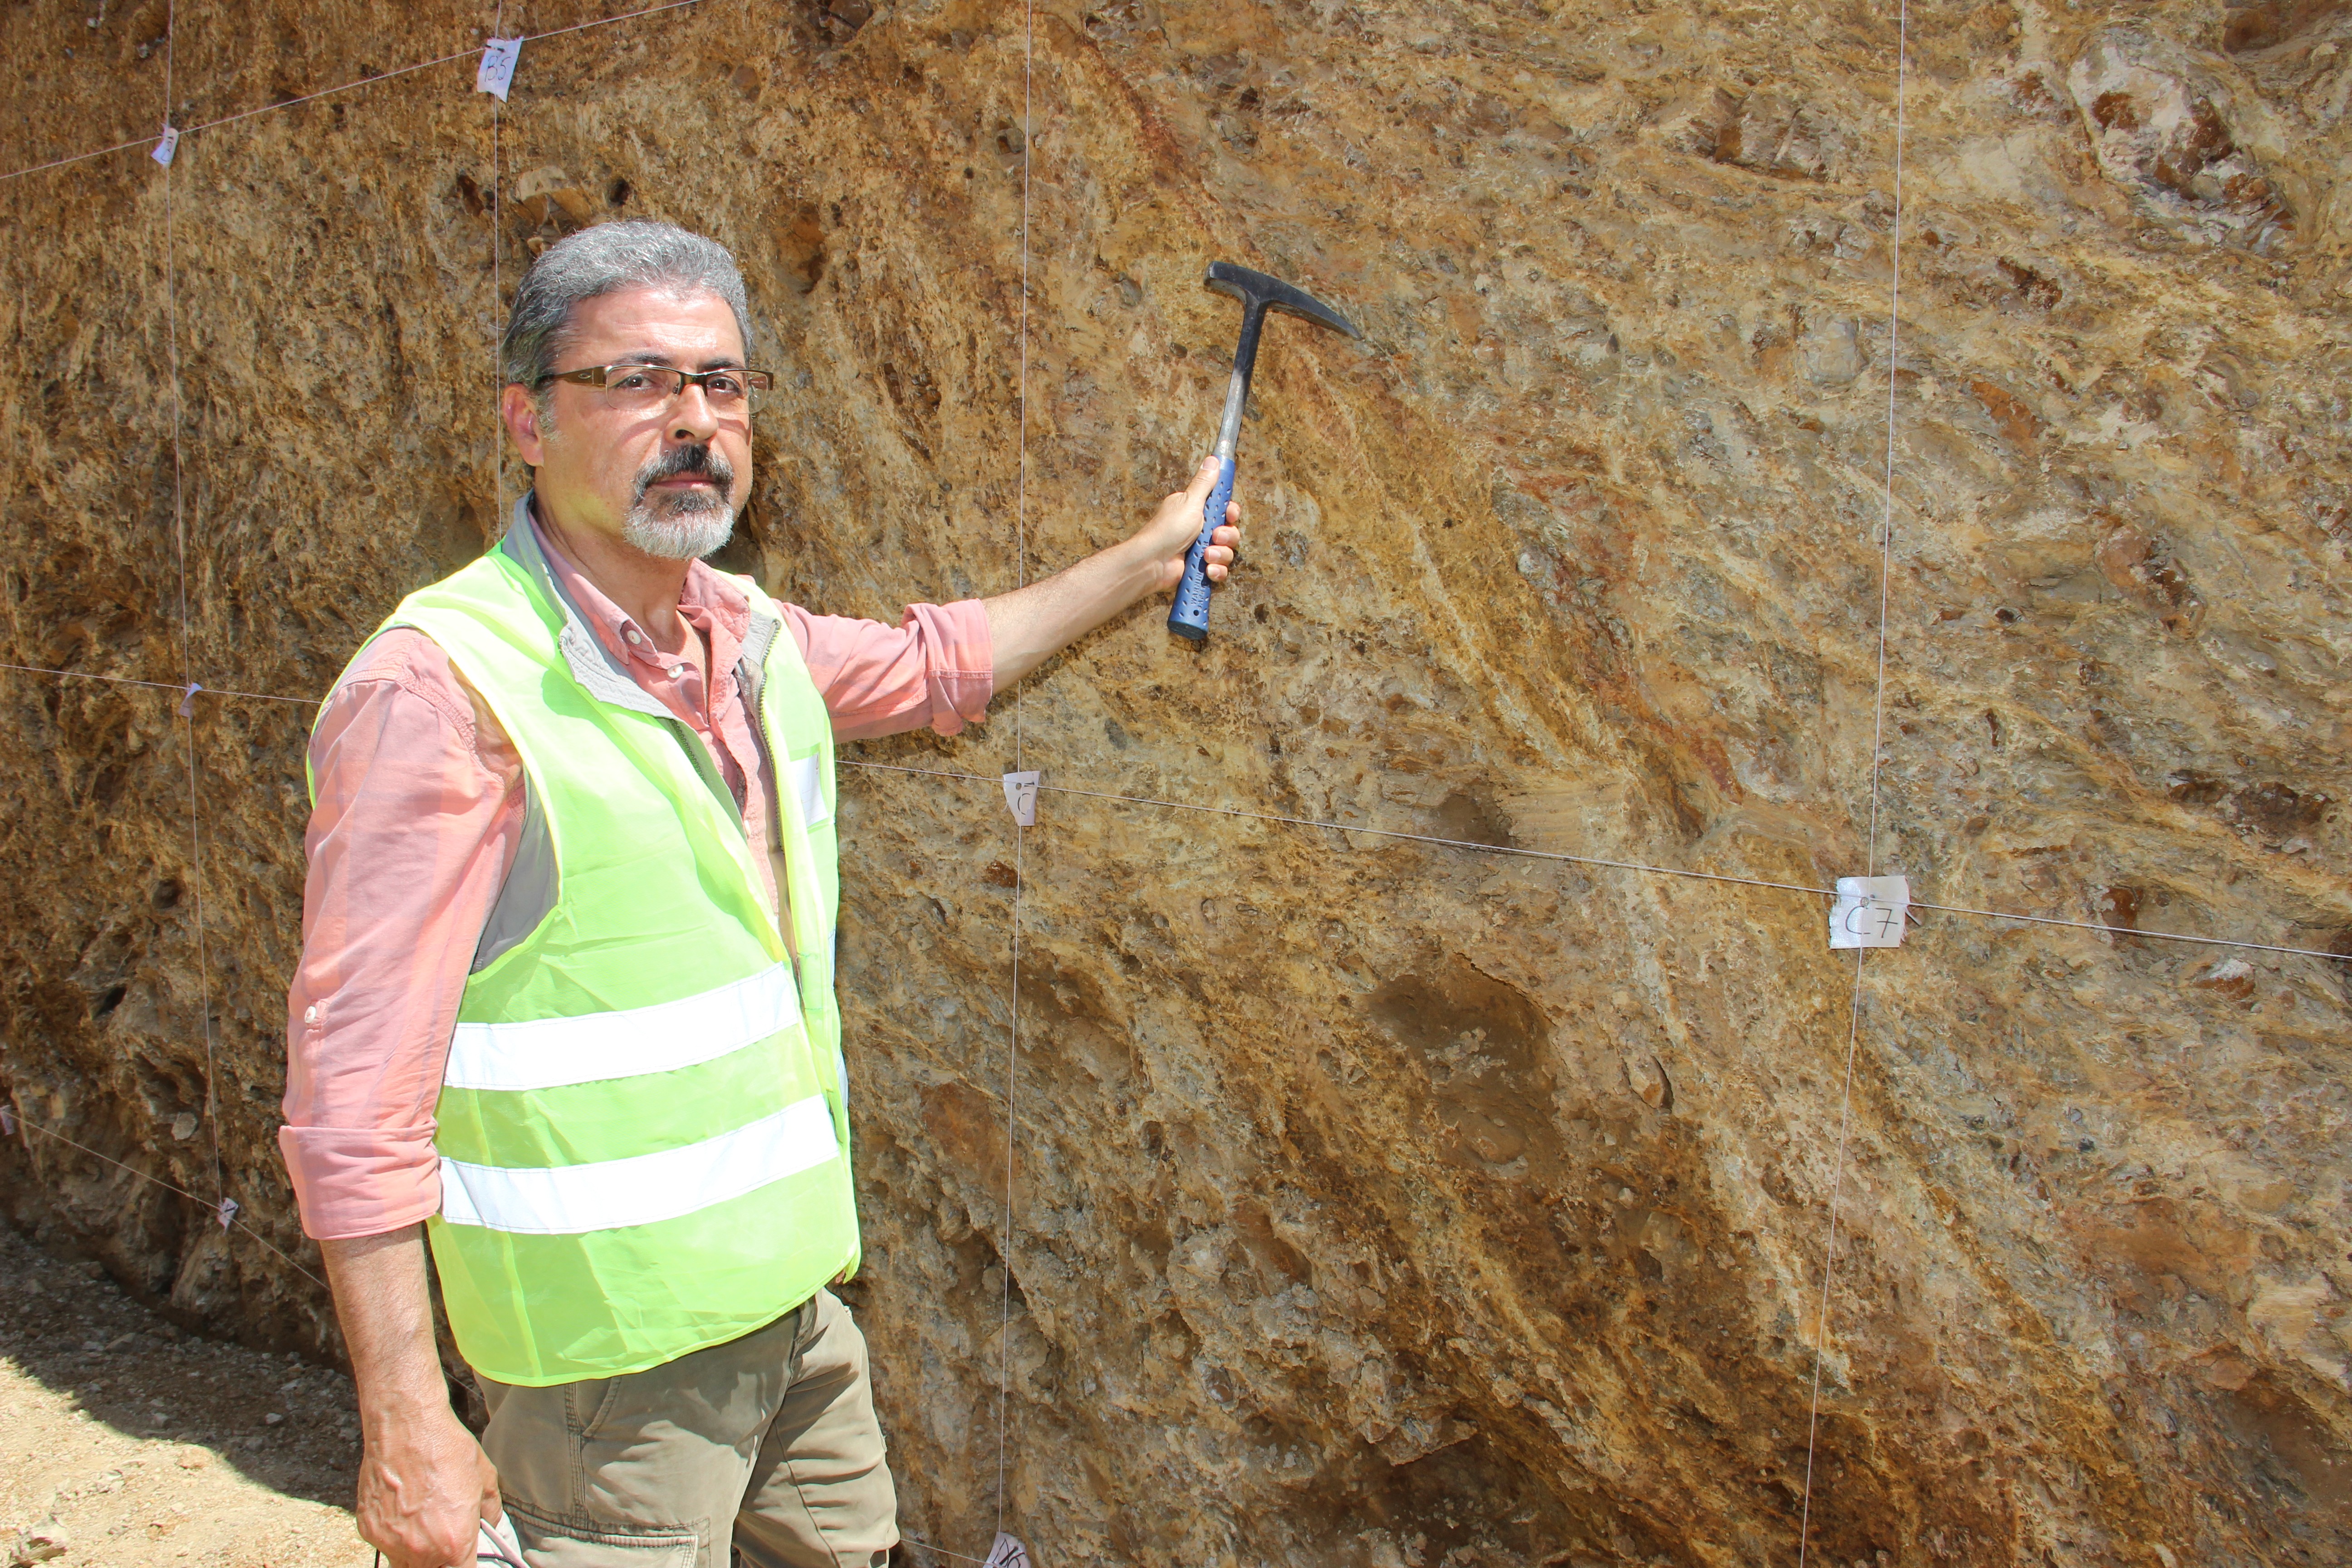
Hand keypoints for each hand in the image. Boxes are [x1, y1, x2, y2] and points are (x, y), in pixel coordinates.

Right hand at [355, 1403, 501, 1567]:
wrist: (405, 1427)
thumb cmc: (447, 1449)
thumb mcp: (484, 1479)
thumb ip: (490, 1511)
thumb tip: (490, 1524)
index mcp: (454, 1543)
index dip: (466, 1563)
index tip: (466, 1555)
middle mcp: (420, 1550)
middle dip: (442, 1559)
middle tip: (446, 1535)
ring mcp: (391, 1542)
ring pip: (405, 1563)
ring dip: (417, 1552)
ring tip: (424, 1522)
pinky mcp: (368, 1530)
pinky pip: (386, 1545)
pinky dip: (395, 1535)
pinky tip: (404, 1508)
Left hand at [1132, 456, 1241, 593]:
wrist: (1153, 562)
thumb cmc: (1167, 530)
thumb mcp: (1189, 502)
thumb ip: (1205, 483)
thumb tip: (1213, 460)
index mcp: (1196, 510)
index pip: (1223, 508)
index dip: (1230, 512)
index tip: (1229, 513)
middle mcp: (1199, 529)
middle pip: (1229, 530)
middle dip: (1226, 535)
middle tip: (1214, 535)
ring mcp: (1200, 549)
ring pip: (1226, 551)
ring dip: (1220, 554)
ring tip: (1205, 555)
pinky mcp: (1200, 567)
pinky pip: (1220, 569)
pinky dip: (1216, 570)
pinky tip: (1207, 569)